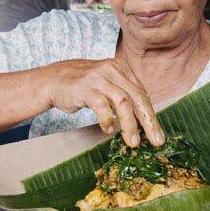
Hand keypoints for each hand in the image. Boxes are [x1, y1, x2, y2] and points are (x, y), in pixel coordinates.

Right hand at [43, 58, 164, 146]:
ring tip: (133, 142)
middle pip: (137, 97)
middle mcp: (112, 70)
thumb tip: (143, 119)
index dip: (151, 115)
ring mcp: (98, 78)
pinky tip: (108, 130)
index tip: (157, 134)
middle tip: (156, 141)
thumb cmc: (82, 86)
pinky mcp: (84, 88)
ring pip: (123, 102)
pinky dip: (107, 120)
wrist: (52, 80)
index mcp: (121, 69)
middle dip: (149, 121)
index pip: (142, 94)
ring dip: (130, 124)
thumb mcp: (106, 84)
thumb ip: (123, 95)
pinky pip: (101, 106)